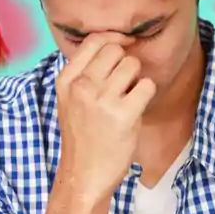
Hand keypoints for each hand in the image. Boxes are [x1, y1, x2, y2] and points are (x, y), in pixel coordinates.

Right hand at [56, 33, 156, 197]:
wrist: (84, 175)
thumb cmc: (83, 137)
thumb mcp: (70, 100)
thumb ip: (84, 73)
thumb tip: (113, 43)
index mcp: (66, 80)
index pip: (93, 41)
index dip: (114, 38)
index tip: (125, 44)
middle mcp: (82, 86)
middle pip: (116, 50)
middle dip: (126, 64)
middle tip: (123, 86)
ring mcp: (102, 100)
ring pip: (133, 65)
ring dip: (137, 80)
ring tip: (128, 99)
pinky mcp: (124, 114)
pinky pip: (147, 85)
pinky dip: (147, 94)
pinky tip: (136, 109)